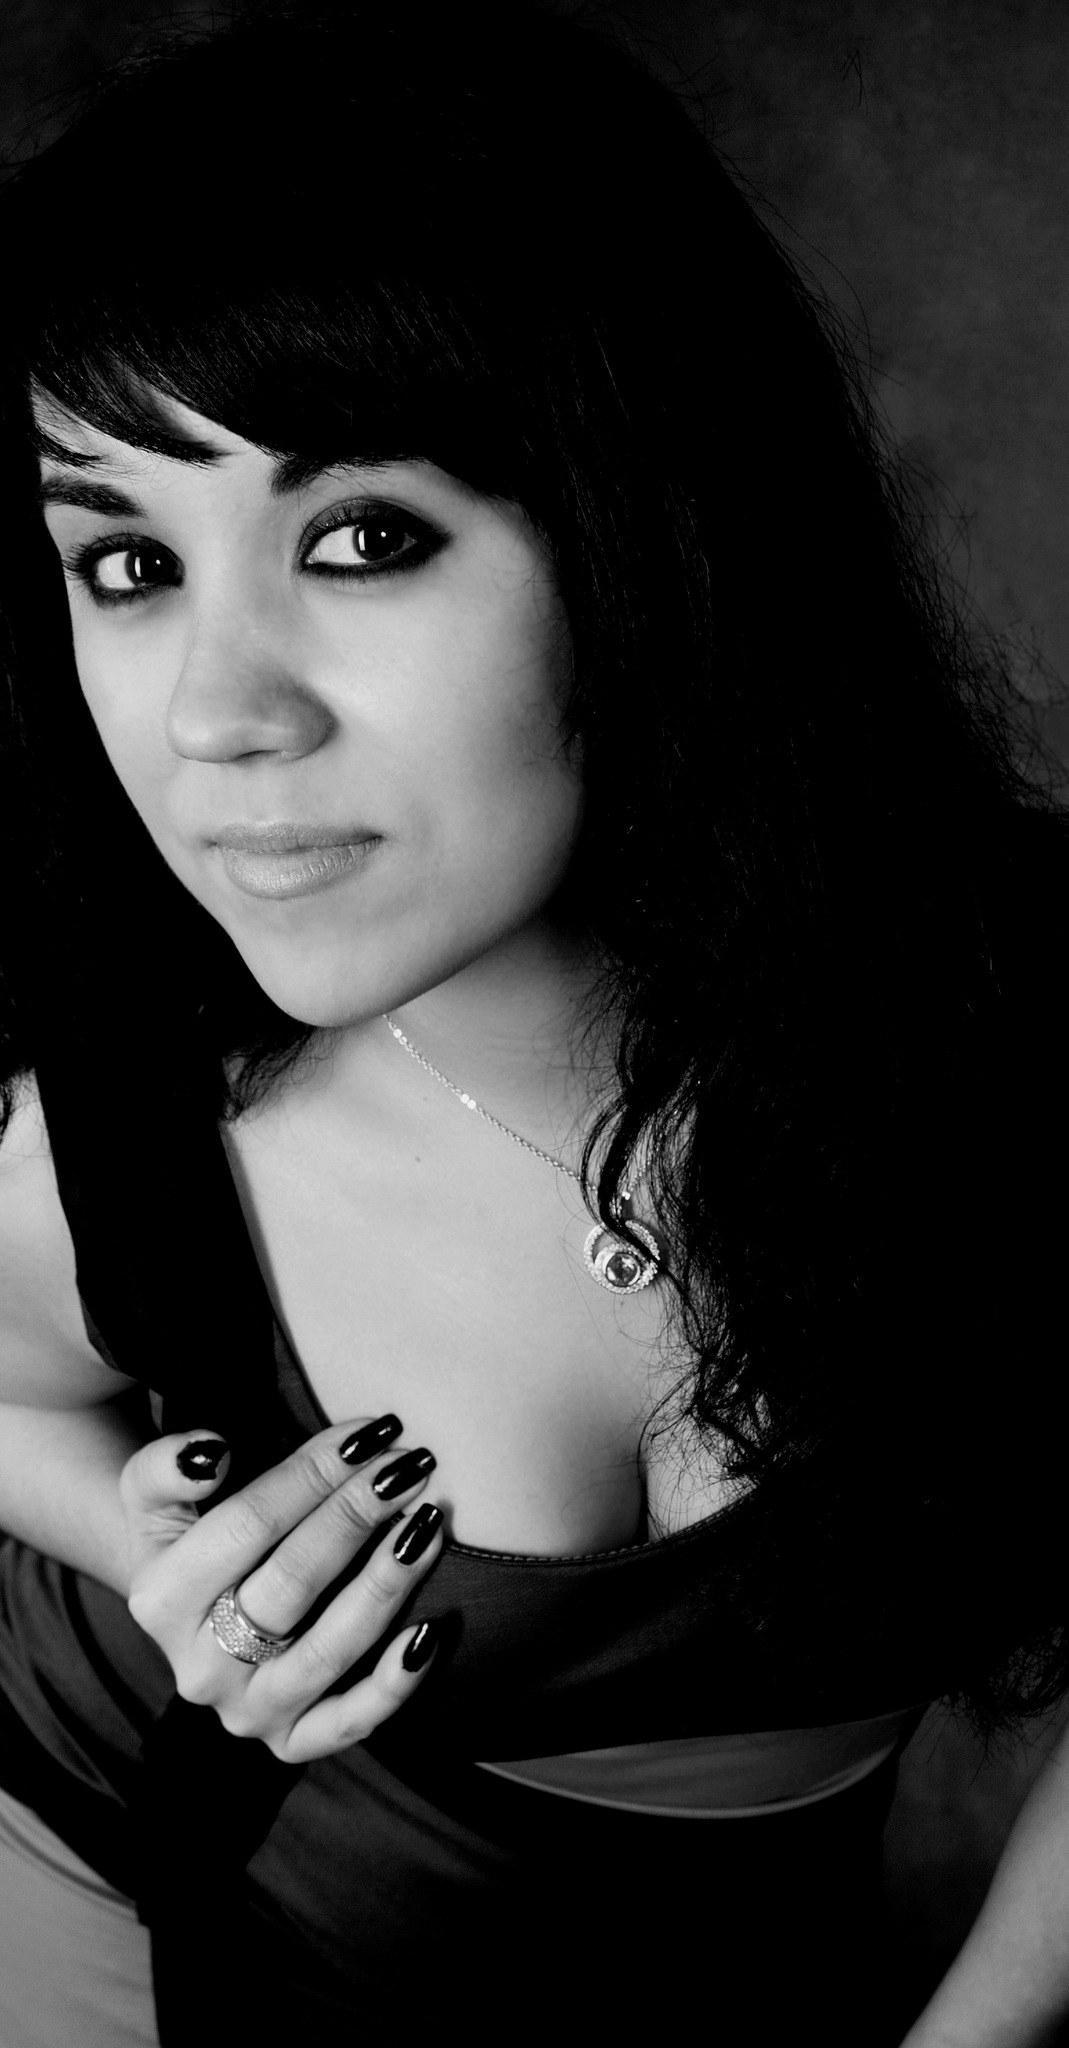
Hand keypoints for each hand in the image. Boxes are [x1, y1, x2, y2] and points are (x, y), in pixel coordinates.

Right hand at [120, 1416, 444, 1761]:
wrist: (190, 1610)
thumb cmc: (187, 1532)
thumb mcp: (151, 1492)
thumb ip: (165, 1467)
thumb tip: (211, 1453)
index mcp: (161, 1600)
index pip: (249, 1524)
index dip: (313, 1473)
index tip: (371, 1433)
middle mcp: (200, 1668)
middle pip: (294, 1582)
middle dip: (357, 1514)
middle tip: (409, 1465)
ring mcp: (246, 1712)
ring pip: (328, 1650)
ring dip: (386, 1583)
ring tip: (428, 1523)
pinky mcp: (291, 1740)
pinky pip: (350, 1722)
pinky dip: (394, 1683)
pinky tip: (430, 1631)